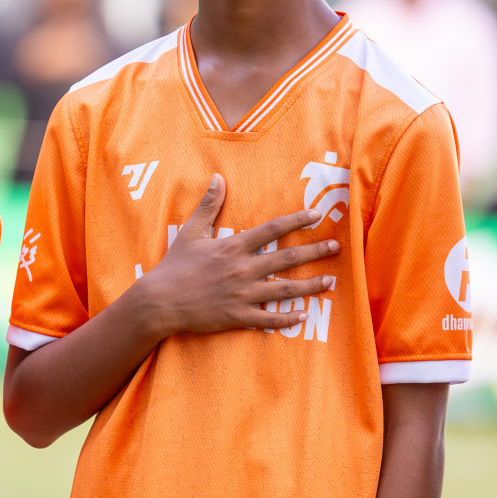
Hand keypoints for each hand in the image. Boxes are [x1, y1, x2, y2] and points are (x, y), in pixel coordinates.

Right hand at [137, 174, 338, 338]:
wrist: (159, 300)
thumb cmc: (174, 265)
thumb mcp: (190, 231)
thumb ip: (208, 205)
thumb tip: (218, 178)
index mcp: (233, 246)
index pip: (272, 229)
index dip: (297, 221)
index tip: (317, 215)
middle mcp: (242, 269)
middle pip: (287, 258)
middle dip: (315, 252)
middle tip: (336, 247)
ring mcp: (242, 294)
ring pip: (285, 289)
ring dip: (311, 285)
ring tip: (330, 282)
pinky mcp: (237, 315)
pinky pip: (269, 319)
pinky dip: (288, 318)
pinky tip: (305, 315)